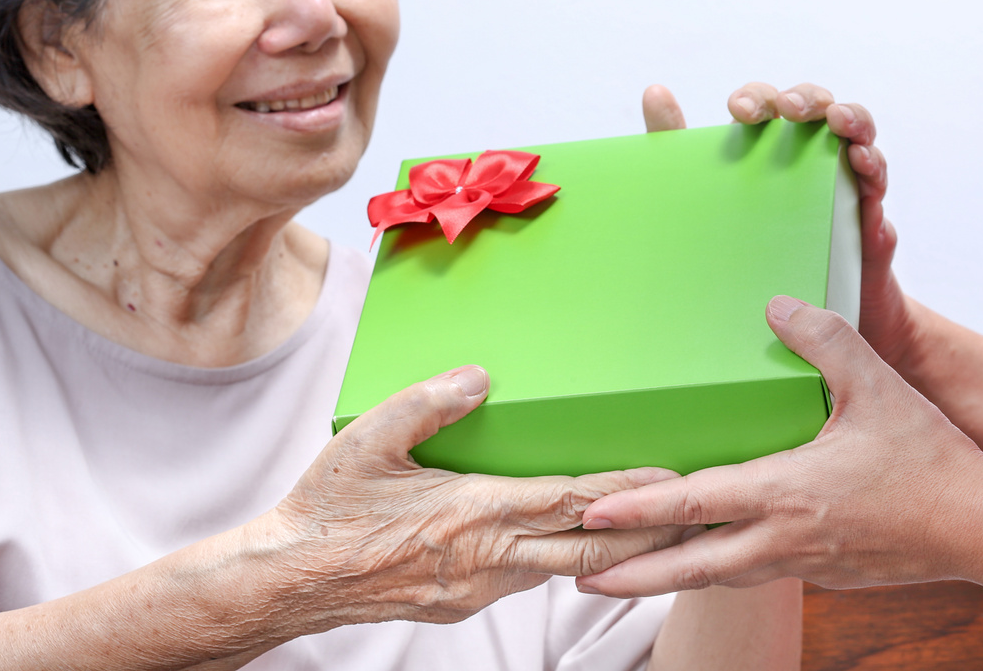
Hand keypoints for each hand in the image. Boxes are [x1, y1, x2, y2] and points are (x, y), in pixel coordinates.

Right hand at [269, 366, 683, 627]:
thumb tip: (480, 378)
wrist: (292, 579)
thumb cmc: (328, 508)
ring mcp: (478, 588)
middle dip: (644, 535)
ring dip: (607, 551)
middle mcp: (487, 558)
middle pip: (588, 550)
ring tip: (643, 527)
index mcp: (472, 513)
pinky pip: (527, 578)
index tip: (673, 481)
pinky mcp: (463, 603)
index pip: (570, 500)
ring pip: (561, 567)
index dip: (626, 491)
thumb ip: (428, 403)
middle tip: (690, 519)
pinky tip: (568, 544)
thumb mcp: (369, 440)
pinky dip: (561, 561)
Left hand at [573, 298, 982, 597]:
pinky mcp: (819, 572)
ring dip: (667, 579)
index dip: (636, 511)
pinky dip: (717, 570)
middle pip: (688, 566)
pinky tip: (708, 559)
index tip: (589, 519)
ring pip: (717, 577)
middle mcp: (782, 536)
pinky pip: (754, 573)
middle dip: (631, 575)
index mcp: (785, 491)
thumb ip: (825, 340)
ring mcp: (800, 561)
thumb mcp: (875, 386)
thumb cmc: (928, 460)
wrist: (982, 527)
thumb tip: (778, 306)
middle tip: (580, 578)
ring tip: (626, 578)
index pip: (692, 503)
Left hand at [641, 83, 914, 369]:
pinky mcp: (866, 219)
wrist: (800, 324)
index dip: (757, 99)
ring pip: (857, 134)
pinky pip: (876, 186)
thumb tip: (655, 90)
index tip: (738, 112)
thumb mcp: (709, 204)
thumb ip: (676, 149)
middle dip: (805, 99)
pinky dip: (873, 168)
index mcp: (766, 150)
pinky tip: (860, 163)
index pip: (766, 106)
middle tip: (788, 110)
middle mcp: (807, 158)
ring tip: (836, 120)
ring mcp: (841, 184)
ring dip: (850, 119)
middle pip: (815, 108)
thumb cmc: (752, 251)